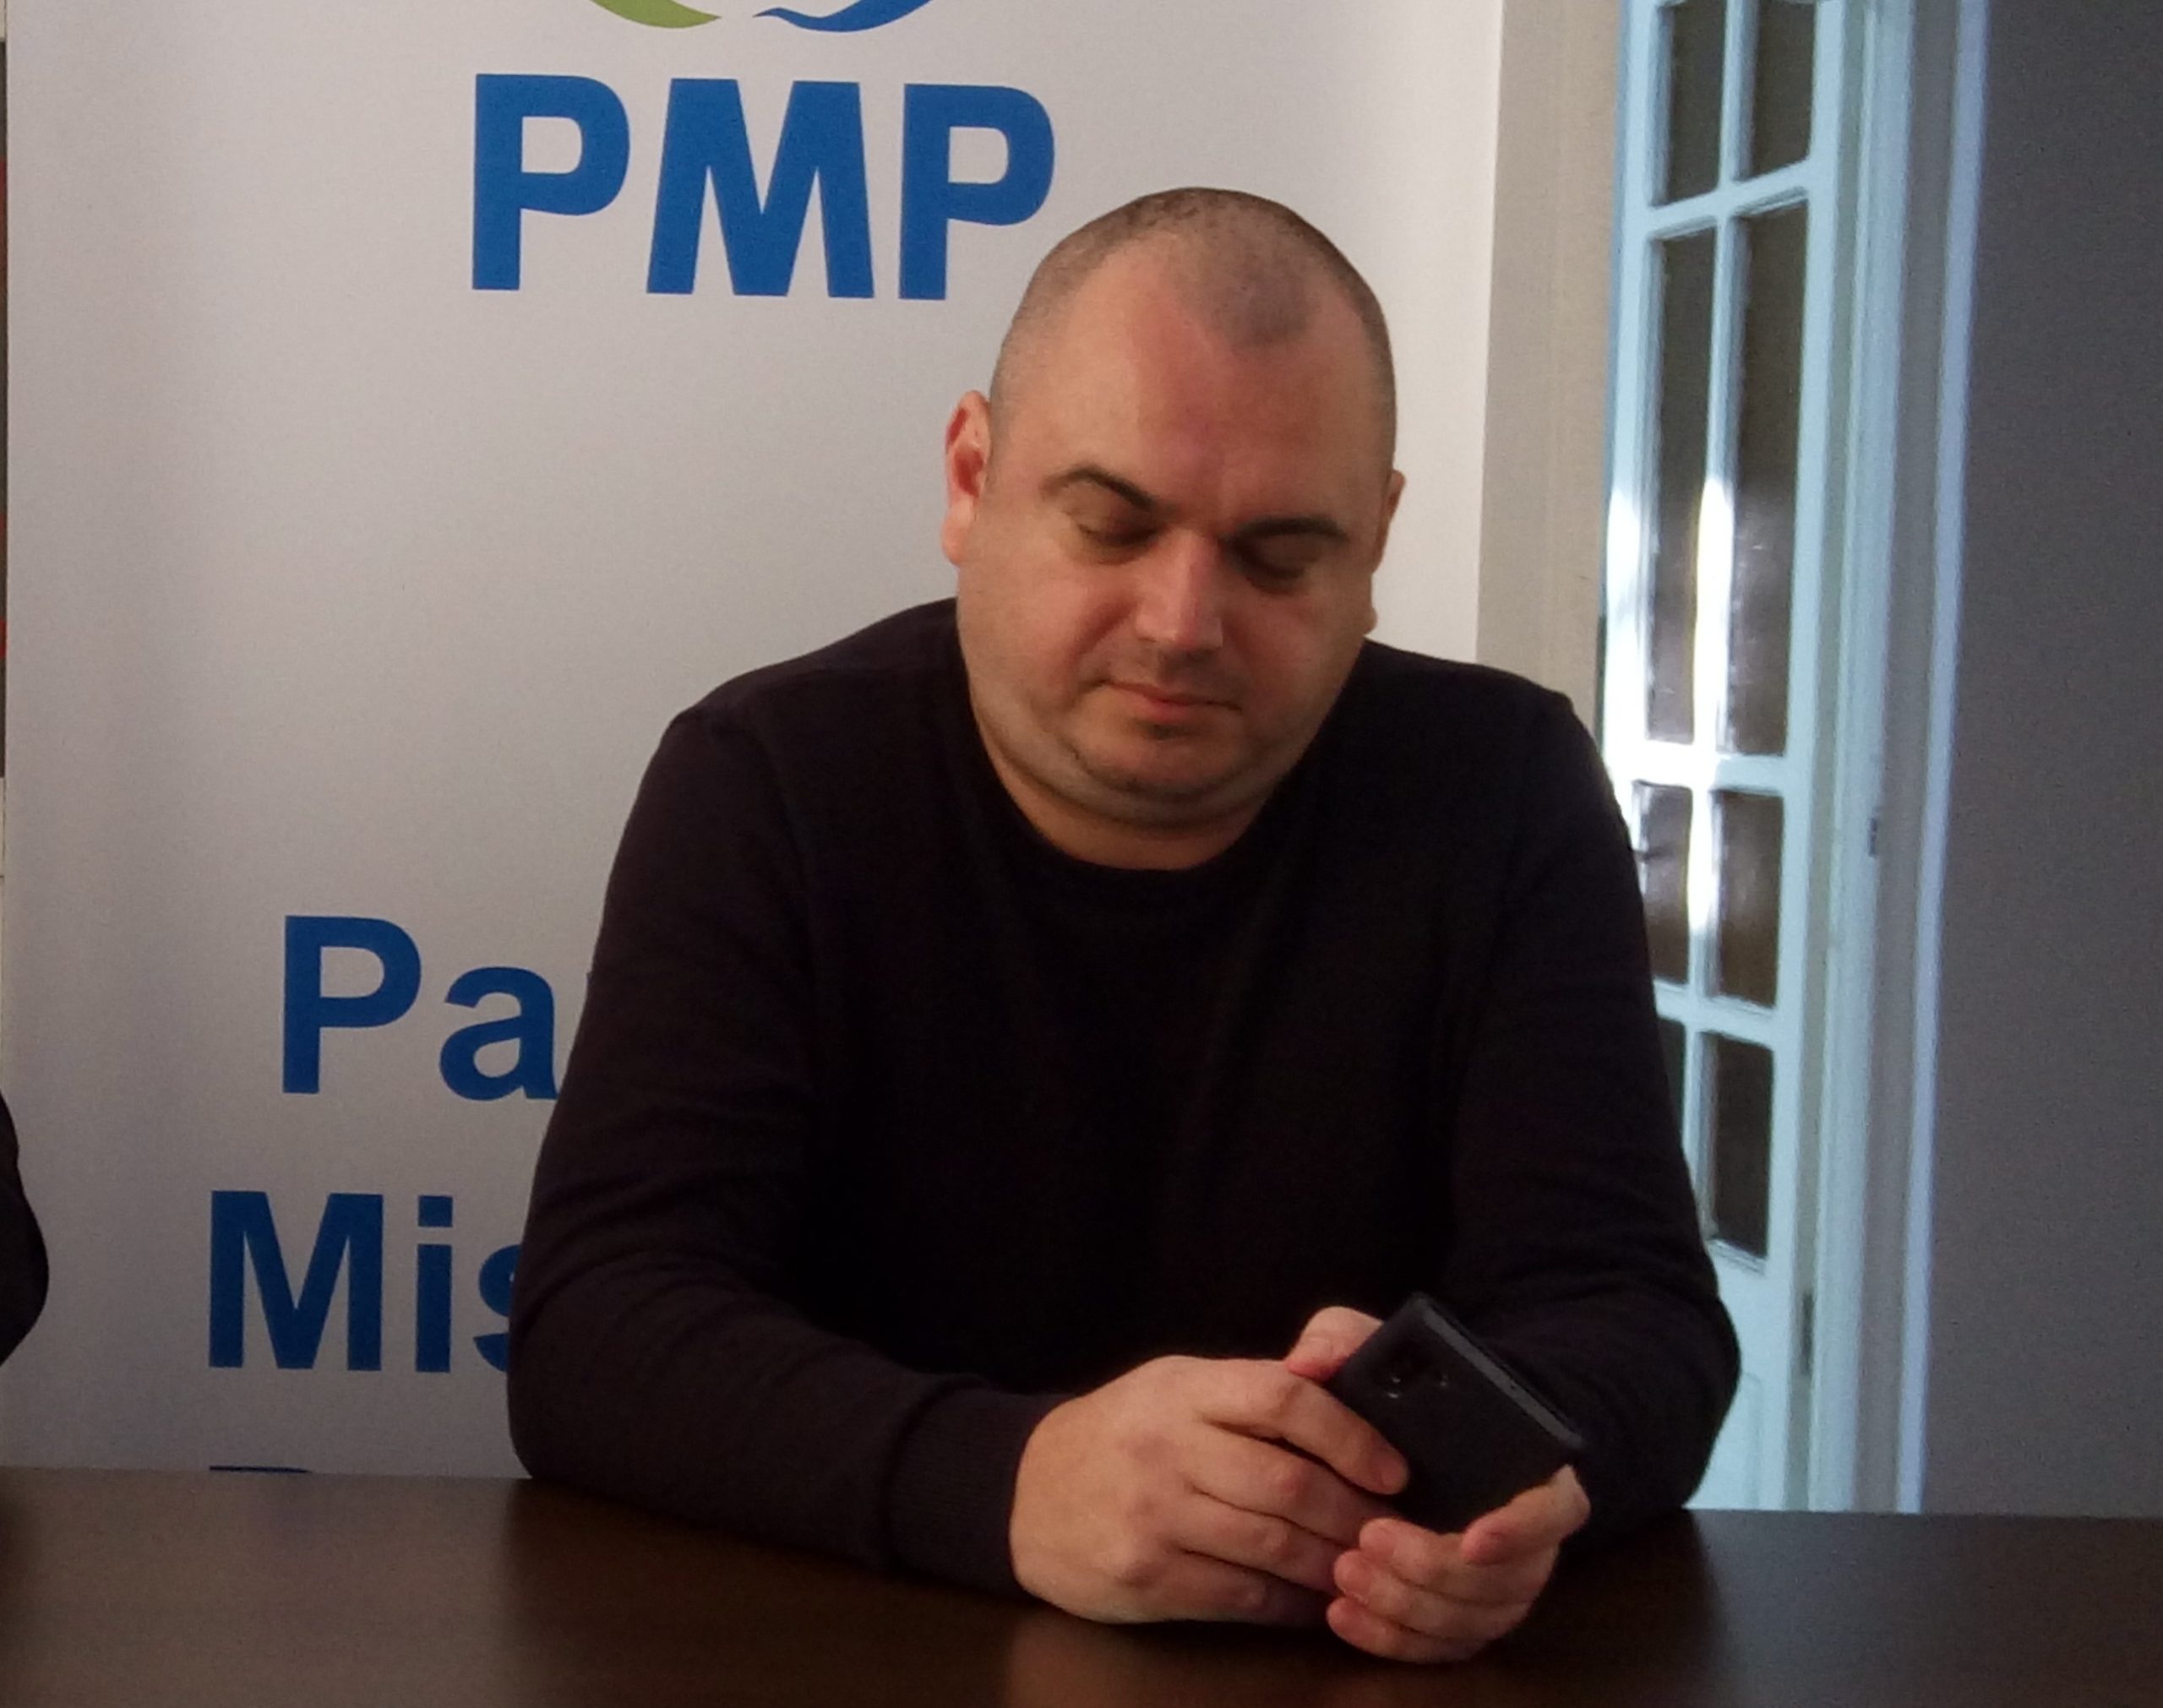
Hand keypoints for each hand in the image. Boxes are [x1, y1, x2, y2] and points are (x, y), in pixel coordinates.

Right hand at [1008, 1354, 1407, 1626]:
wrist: (1025, 1494)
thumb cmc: (1124, 1435)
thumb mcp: (1175, 1388)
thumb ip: (1252, 1390)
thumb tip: (1344, 1384)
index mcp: (1184, 1389)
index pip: (1282, 1396)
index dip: (1349, 1434)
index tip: (1393, 1470)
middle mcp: (1167, 1446)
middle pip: (1287, 1482)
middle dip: (1354, 1515)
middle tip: (1394, 1535)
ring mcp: (1153, 1514)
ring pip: (1272, 1545)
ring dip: (1332, 1564)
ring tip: (1365, 1569)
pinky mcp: (1145, 1574)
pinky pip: (1240, 1595)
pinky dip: (1290, 1604)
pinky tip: (1315, 1601)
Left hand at [1284, 1306, 1592, 1662]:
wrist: (1389, 1433)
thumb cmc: (1392, 1388)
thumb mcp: (1368, 1348)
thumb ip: (1343, 1341)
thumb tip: (1306, 1363)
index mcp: (1528, 1468)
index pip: (1557, 1508)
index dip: (1523, 1530)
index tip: (1472, 1538)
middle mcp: (1523, 1533)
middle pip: (1508, 1579)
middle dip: (1435, 1570)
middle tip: (1367, 1541)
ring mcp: (1495, 1581)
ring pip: (1474, 1620)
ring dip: (1410, 1607)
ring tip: (1344, 1574)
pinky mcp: (1458, 1616)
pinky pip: (1441, 1647)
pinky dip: (1394, 1639)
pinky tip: (1343, 1615)